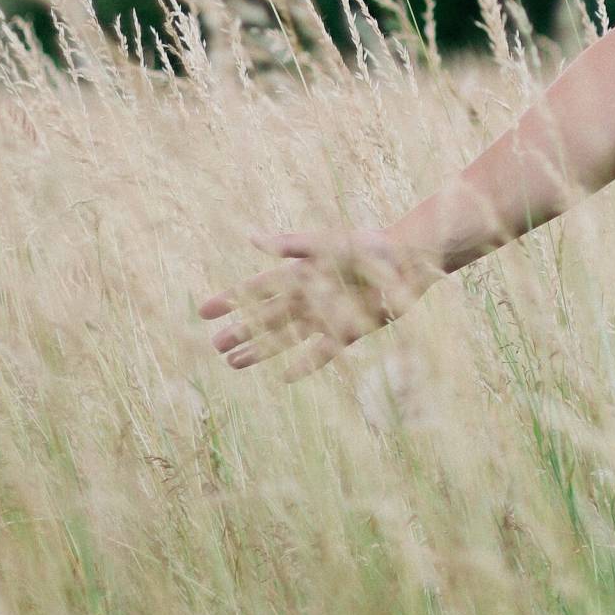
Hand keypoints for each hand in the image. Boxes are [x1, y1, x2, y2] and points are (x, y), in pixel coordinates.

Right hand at [197, 224, 444, 382]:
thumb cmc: (369, 245)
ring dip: (261, 350)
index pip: (257, 288)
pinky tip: (285, 377)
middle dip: (240, 331)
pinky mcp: (349, 331)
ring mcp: (327, 315)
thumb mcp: (327, 242)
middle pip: (266, 318)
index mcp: (301, 271)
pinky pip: (321, 351)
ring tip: (234, 364)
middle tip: (214, 346)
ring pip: (285, 337)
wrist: (410, 260)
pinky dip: (304, 364)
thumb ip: (291, 245)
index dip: (231, 299)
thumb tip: (250, 237)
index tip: (204, 311)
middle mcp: (309, 296)